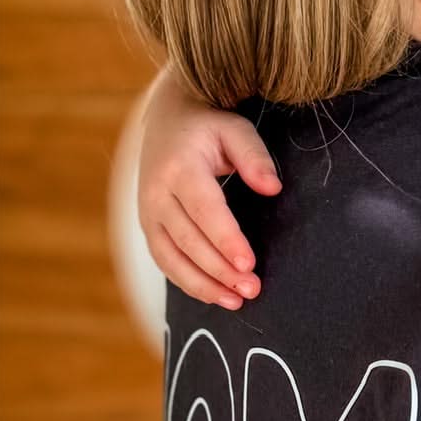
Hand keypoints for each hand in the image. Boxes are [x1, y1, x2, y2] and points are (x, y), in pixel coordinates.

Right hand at [137, 74, 281, 307]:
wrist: (167, 120)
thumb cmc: (208, 127)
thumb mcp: (235, 129)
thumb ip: (255, 156)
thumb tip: (272, 188)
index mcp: (179, 167)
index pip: (205, 210)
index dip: (226, 239)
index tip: (248, 263)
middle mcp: (156, 193)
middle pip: (188, 240)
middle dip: (220, 270)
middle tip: (252, 289)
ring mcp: (147, 212)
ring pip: (171, 258)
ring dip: (203, 285)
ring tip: (236, 301)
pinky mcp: (148, 227)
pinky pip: (164, 261)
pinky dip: (188, 282)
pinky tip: (214, 294)